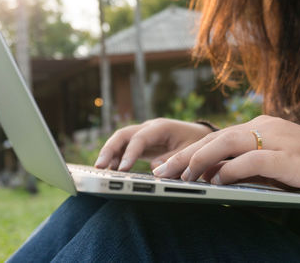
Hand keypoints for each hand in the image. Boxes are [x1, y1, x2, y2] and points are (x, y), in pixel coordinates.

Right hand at [94, 118, 212, 171]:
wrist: (200, 135)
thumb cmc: (196, 142)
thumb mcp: (190, 151)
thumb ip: (173, 160)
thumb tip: (155, 170)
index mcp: (161, 127)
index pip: (140, 138)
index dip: (130, 154)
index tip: (123, 169)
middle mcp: (148, 128)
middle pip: (123, 135)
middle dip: (109, 150)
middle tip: (99, 167)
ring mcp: (143, 134)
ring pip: (120, 141)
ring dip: (109, 154)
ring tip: (101, 171)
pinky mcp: (141, 144)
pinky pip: (124, 148)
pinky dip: (116, 158)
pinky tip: (111, 171)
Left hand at [152, 115, 299, 195]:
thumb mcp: (272, 163)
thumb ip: (245, 165)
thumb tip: (214, 176)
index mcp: (259, 126)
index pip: (217, 137)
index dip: (190, 152)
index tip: (168, 166)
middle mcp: (263, 127)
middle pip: (215, 138)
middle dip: (185, 155)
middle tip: (162, 171)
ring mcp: (276, 139)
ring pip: (228, 142)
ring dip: (201, 159)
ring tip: (182, 176)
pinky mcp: (287, 155)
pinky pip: (252, 159)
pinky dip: (231, 169)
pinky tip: (217, 179)